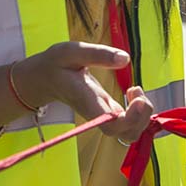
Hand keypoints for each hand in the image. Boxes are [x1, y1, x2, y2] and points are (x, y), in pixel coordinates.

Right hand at [18, 42, 154, 141]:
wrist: (42, 80)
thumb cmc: (56, 65)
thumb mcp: (72, 51)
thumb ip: (98, 54)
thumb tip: (125, 58)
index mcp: (88, 101)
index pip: (111, 125)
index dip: (131, 119)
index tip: (138, 98)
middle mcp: (97, 114)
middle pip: (126, 134)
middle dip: (143, 116)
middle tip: (136, 89)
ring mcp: (103, 116)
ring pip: (130, 132)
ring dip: (143, 115)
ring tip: (136, 91)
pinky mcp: (108, 113)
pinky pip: (129, 124)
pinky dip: (139, 113)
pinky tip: (133, 94)